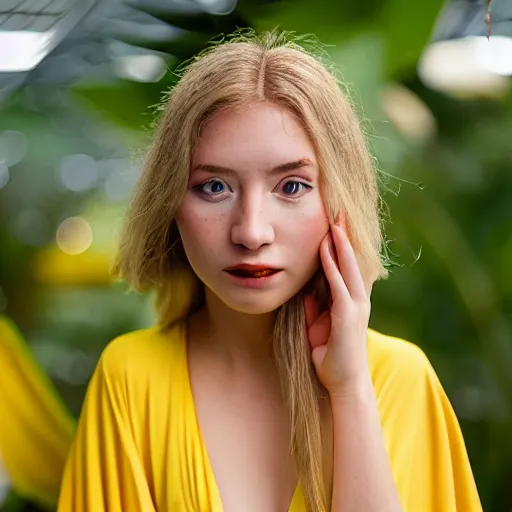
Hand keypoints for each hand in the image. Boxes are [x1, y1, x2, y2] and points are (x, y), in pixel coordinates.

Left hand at [304, 224, 371, 396]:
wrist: (344, 383)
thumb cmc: (331, 355)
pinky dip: (332, 265)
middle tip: (339, 212)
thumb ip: (314, 306)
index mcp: (352, 301)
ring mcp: (355, 306)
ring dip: (341, 244)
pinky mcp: (348, 315)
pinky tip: (326, 249)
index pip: (348, 267)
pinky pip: (338, 284)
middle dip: (345, 236)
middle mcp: (358, 299)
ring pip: (349, 268)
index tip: (334, 225)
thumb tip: (305, 290)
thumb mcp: (317, 325)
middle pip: (353, 261)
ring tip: (335, 222)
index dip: (342, 245)